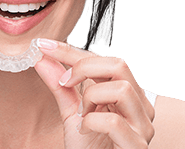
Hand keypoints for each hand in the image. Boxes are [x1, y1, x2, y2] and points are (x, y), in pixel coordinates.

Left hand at [34, 39, 154, 148]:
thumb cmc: (90, 148)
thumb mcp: (71, 113)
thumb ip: (60, 86)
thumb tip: (41, 58)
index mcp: (125, 93)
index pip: (102, 60)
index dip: (71, 50)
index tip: (44, 45)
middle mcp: (139, 105)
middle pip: (119, 65)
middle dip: (84, 67)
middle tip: (64, 81)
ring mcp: (142, 126)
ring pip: (121, 89)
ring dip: (92, 97)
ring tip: (83, 114)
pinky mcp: (138, 146)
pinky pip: (114, 122)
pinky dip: (91, 122)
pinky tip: (85, 131)